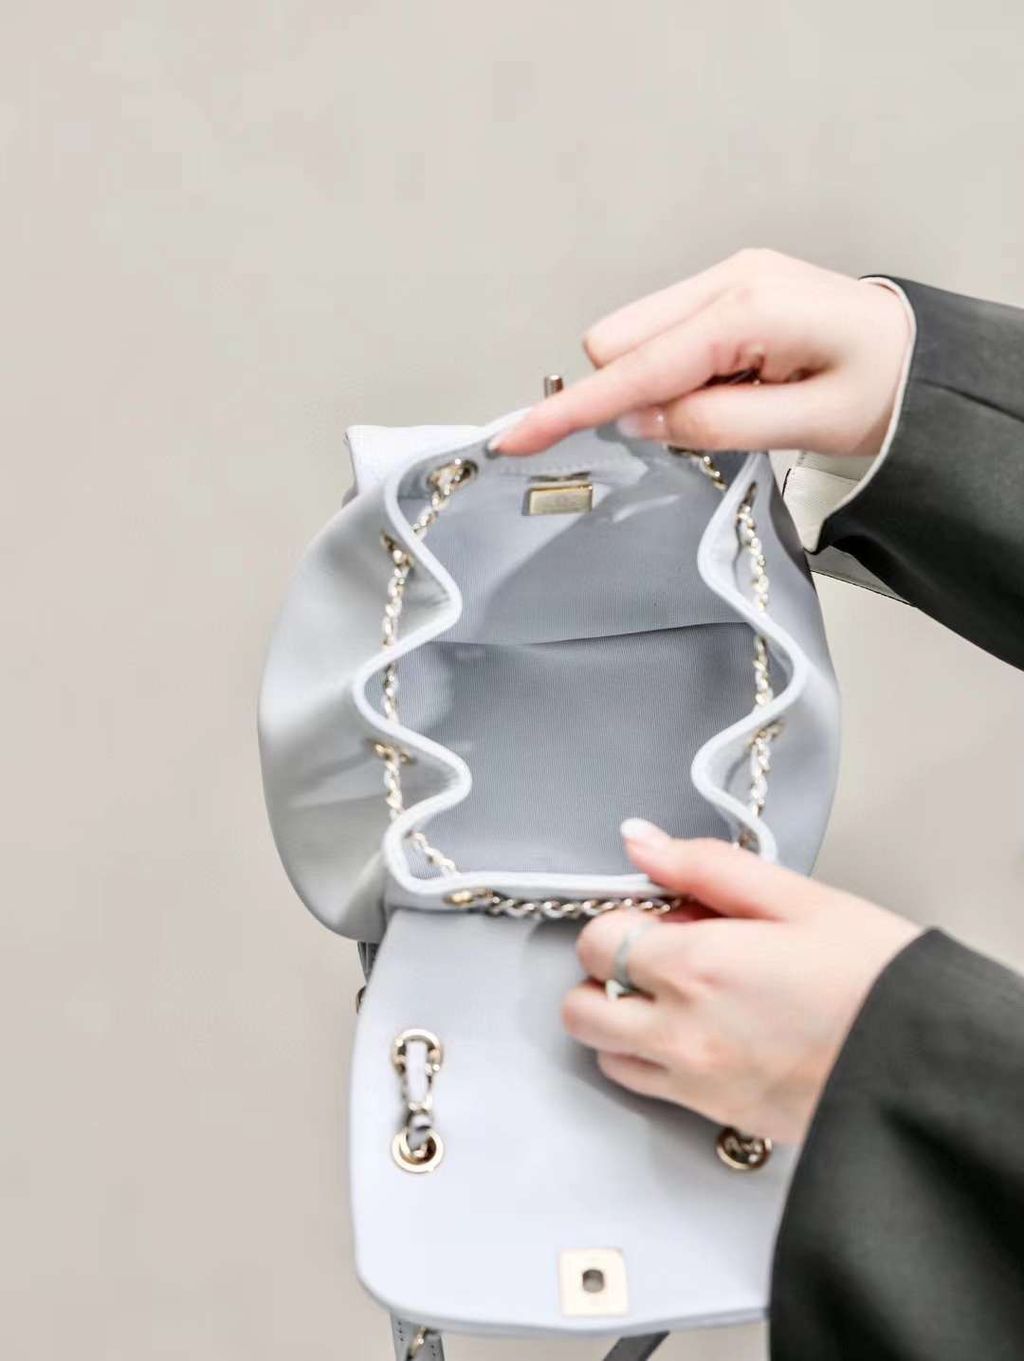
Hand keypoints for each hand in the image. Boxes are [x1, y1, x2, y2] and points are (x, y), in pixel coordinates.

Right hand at [490, 249, 911, 460]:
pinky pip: (660, 334)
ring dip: (658, 384)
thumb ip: (716, 424)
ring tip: (735, 398)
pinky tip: (732, 380)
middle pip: (619, 342)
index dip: (576, 408)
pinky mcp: (720, 289)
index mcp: (748, 309)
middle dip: (634, 393)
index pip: (638, 366)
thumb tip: (639, 420)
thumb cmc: (875, 389)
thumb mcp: (806, 426)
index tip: (516, 438)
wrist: (914, 356)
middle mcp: (725, 279)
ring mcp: (721, 278)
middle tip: (711, 418)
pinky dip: (676, 370)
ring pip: (633, 337)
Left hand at [561, 820, 921, 1142]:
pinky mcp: (714, 1114)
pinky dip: (649, 1057)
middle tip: (661, 952)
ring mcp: (693, 1079)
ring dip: (620, 1017)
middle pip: (580, 1003)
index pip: (595, 939)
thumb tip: (639, 842)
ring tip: (679, 992)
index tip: (662, 913)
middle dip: (605, 970)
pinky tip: (698, 1029)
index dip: (621, 917)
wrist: (926, 1066)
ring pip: (605, 1050)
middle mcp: (680, 1030)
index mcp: (696, 966)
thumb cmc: (875, 977)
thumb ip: (704, 865)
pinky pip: (645, 1086)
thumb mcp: (798, 897)